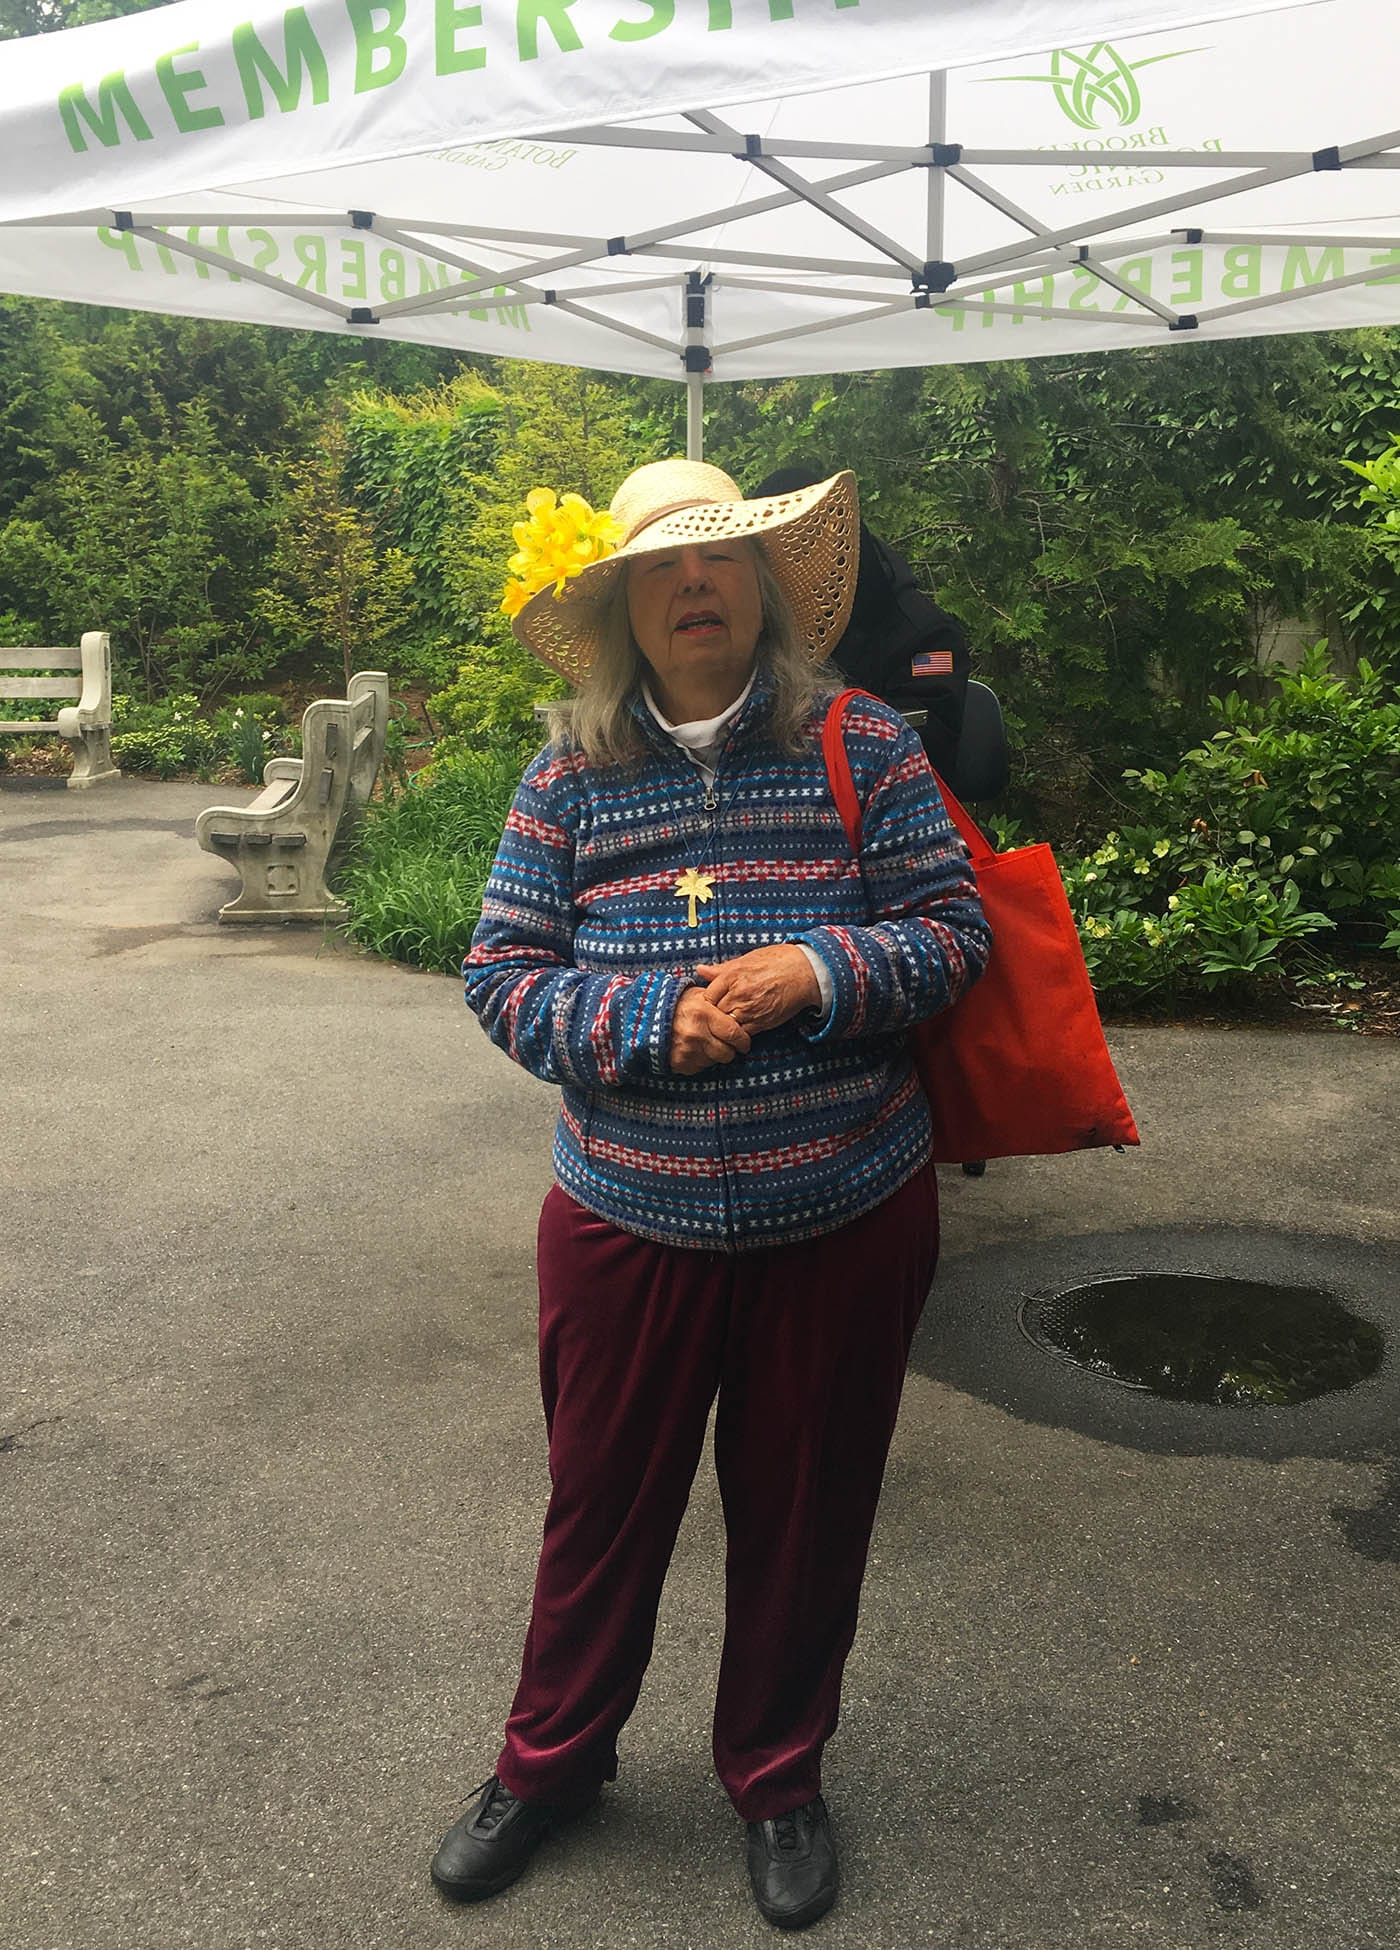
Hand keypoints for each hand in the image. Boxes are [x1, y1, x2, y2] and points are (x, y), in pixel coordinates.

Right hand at [669, 987, 752, 1074]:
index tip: (744, 1043)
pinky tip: (693, 1049)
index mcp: (704, 1014)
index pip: (734, 1034)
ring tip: (704, 1042)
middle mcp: (696, 1034)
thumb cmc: (676, 1003)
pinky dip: (699, 1060)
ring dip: (713, 1055)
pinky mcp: (679, 1063)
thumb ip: (719, 1003)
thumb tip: (740, 1009)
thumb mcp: (698, 995)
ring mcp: (687, 1050)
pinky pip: (699, 1067)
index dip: (743, 1041)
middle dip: (729, 1050)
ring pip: (714, 1062)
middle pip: (727, 1053)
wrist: (646, 1016)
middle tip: (724, 1043)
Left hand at [695, 945, 820, 1035]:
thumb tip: (700, 970)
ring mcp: (750, 1009)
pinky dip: (739, 1034)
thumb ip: (722, 969)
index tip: (711, 1003)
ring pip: (727, 1025)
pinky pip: (742, 1034)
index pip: (707, 996)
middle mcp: (739, 993)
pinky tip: (741, 1028)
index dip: (707, 1002)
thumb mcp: (747, 959)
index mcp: (732, 975)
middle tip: (717, 1016)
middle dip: (715, 1015)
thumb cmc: (778, 961)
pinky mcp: (762, 1022)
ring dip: (726, 1026)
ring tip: (727, 1023)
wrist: (805, 972)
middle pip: (715, 1012)